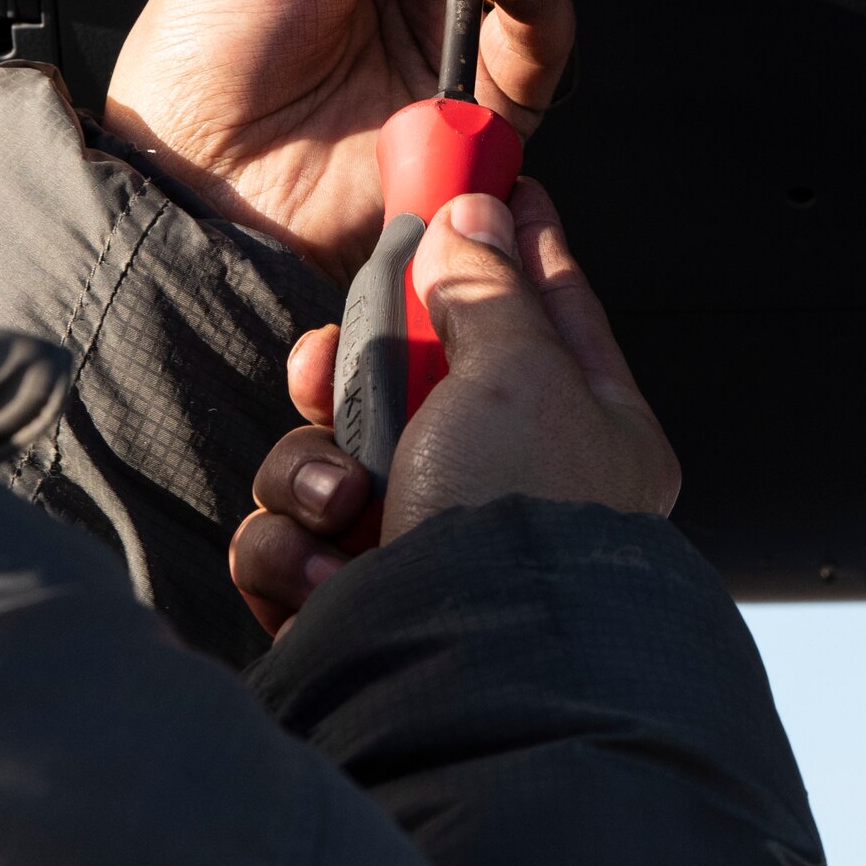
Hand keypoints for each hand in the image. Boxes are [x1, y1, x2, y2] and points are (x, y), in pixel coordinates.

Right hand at [230, 178, 678, 636]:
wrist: (470, 685)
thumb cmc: (524, 535)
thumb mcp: (520, 375)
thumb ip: (485, 288)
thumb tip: (476, 218)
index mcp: (580, 431)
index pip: (545, 307)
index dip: (509, 239)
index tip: (485, 180)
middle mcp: (501, 486)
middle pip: (405, 378)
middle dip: (353, 368)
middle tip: (333, 362)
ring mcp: (420, 543)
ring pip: (325, 453)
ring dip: (310, 466)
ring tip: (339, 498)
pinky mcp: (348, 598)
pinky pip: (285, 534)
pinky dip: (290, 543)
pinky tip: (322, 562)